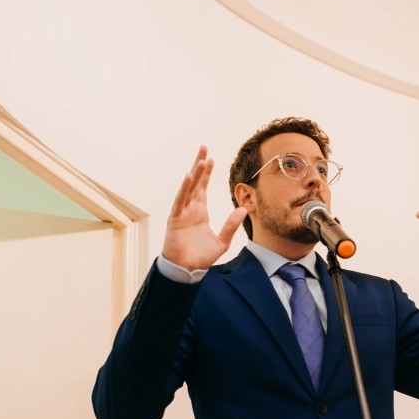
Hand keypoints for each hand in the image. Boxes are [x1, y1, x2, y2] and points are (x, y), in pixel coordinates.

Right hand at [162, 146, 247, 270]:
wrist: (187, 271)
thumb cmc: (201, 257)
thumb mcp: (222, 241)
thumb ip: (231, 225)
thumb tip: (243, 209)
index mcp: (200, 212)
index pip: (203, 187)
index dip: (207, 173)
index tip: (211, 158)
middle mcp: (190, 209)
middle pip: (195, 182)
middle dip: (199, 165)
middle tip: (204, 147)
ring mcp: (182, 213)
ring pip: (189, 188)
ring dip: (195, 173)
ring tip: (202, 159)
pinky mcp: (175, 220)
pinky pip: (180, 201)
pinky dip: (184, 189)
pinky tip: (188, 177)